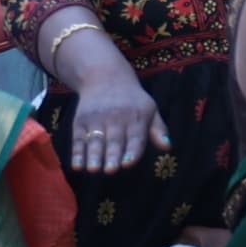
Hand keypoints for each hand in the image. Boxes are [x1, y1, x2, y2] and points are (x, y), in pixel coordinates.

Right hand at [61, 58, 164, 172]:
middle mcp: (116, 118)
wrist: (104, 76)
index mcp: (136, 118)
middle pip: (114, 140)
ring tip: (94, 169)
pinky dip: (77, 153)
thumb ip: (159, 130)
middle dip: (112, 156)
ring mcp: (96, 119)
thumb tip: (168, 147)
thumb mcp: (150, 110)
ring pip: (96, 140)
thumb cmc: (132, 101)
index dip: (132, 151)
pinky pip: (79, 138)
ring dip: (93, 156)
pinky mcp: (81, 120)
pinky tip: (77, 166)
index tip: (128, 164)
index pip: (136, 137)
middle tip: (111, 170)